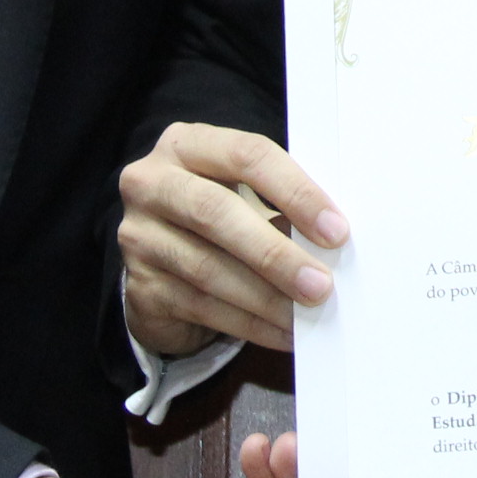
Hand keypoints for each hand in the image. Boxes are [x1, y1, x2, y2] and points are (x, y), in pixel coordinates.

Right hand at [119, 123, 345, 356]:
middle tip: (321, 284)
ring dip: (266, 298)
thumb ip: (280, 203)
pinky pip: (202, 308)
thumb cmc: (220, 215)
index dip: (295, 191)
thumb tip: (334, 239)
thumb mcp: (243, 192)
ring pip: (207, 269)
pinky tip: (283, 332)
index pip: (246, 156)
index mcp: (188, 144)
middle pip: (216, 213)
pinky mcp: (139, 287)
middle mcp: (152, 184)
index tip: (337, 230)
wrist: (160, 259)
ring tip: (308, 313)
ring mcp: (139, 236)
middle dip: (275, 253)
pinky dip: (250, 324)